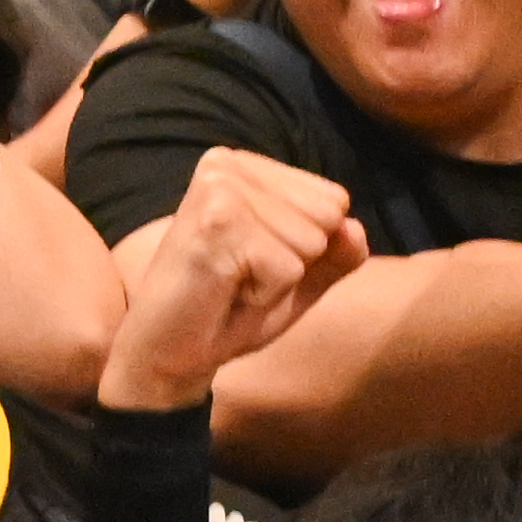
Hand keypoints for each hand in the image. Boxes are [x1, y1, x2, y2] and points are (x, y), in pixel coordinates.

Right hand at [99, 143, 365, 405]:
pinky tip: (223, 292)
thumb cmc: (228, 313)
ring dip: (277, 281)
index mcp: (244, 166)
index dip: (307, 250)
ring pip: (309, 242)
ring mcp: (220, 190)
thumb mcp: (297, 281)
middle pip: (326, 217)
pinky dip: (264, 295)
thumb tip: (354, 228)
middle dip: (294, 263)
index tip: (255, 264)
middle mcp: (228, 165)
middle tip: (242, 278)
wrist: (168, 356)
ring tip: (231, 284)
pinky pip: (288, 268)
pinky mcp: (218, 224)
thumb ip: (336, 254)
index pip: (333, 200)